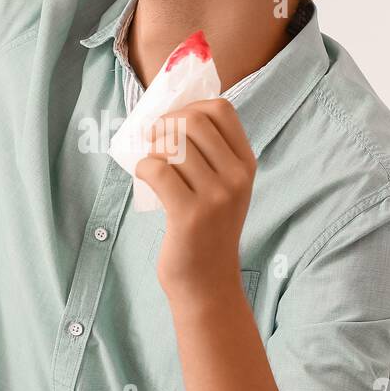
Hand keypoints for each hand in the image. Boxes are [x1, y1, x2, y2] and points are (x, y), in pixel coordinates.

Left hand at [134, 99, 256, 297]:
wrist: (207, 282)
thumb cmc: (206, 230)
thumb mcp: (223, 188)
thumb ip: (208, 154)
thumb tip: (169, 114)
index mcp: (246, 164)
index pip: (220, 109)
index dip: (189, 107)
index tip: (173, 125)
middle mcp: (236, 177)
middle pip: (193, 120)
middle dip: (164, 125)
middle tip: (153, 143)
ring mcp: (216, 196)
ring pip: (172, 144)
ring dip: (152, 149)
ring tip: (153, 165)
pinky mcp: (189, 214)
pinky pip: (157, 169)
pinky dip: (143, 168)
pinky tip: (146, 180)